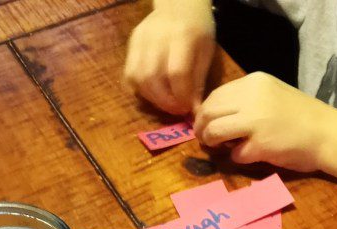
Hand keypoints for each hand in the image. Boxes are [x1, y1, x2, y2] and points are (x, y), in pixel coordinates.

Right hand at [123, 0, 214, 114]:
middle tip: (176, 110)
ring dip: (152, 98)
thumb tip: (193, 110)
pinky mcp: (131, 43)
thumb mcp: (206, 52)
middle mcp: (157, 37)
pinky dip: (140, 89)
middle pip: (152, 77)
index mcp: (182, 36)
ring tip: (166, 103)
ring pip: (137, 77)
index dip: (181, 96)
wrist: (179, 4)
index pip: (177, 73)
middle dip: (165, 101)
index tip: (188, 108)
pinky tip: (154, 93)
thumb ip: (198, 80)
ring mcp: (141, 39)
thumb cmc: (198, 29)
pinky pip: (129, 73)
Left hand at [194, 72, 336, 171]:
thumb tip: (216, 115)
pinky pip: (235, 153)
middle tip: (204, 138)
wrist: (330, 134)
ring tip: (218, 147)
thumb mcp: (272, 94)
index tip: (206, 122)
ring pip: (214, 131)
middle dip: (201, 127)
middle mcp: (252, 97)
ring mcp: (256, 121)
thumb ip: (247, 100)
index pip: (216, 94)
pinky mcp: (261, 145)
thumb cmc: (303, 116)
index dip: (206, 111)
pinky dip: (236, 157)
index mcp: (254, 82)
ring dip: (211, 142)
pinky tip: (247, 156)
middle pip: (209, 111)